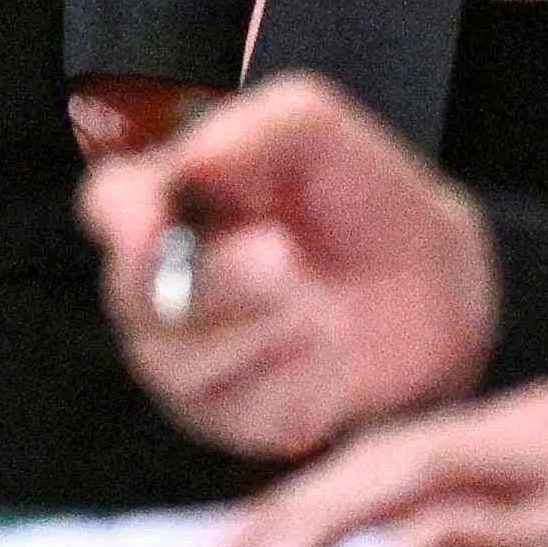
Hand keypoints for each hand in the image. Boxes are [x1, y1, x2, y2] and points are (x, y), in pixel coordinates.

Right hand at [81, 73, 494, 459]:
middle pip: (138, 295)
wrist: (437, 288)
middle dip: (217, 280)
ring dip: (267, 333)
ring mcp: (185, 359)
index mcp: (165, 201)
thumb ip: (255, 126)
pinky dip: (301, 384)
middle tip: (286, 257)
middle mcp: (156, 283)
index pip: (110, 206)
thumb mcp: (319, 132)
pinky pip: (240, 416)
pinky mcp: (229, 420)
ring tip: (330, 312)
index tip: (159, 227)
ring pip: (181, 364)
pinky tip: (337, 359)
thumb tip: (190, 163)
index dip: (126, 220)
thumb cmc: (362, 197)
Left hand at [222, 319, 547, 546]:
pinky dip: (428, 546)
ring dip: (325, 533)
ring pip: (412, 496)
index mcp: (507, 436)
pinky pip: (496, 533)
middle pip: (367, 472)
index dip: (296, 503)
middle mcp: (513, 449)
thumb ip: (515, 513)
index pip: (373, 462)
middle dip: (280, 522)